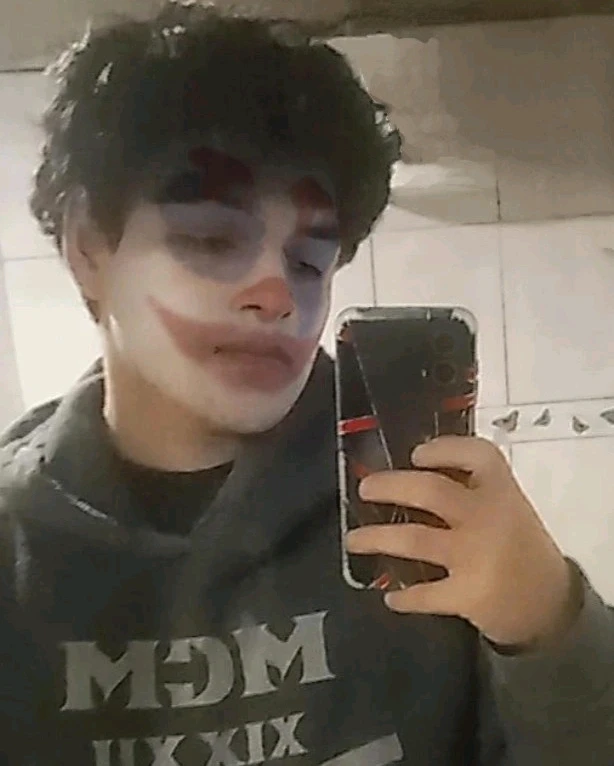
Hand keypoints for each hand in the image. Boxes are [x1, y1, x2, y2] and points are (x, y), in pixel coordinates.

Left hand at [346, 436, 579, 648]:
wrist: (551, 605)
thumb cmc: (519, 548)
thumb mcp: (507, 509)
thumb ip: (473, 492)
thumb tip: (413, 476)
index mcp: (502, 491)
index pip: (477, 455)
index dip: (444, 449)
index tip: (416, 454)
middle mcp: (487, 517)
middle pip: (430, 491)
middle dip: (390, 486)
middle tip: (365, 489)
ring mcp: (475, 556)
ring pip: (413, 539)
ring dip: (376, 537)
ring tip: (354, 540)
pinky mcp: (468, 594)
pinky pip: (424, 593)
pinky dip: (404, 596)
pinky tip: (390, 596)